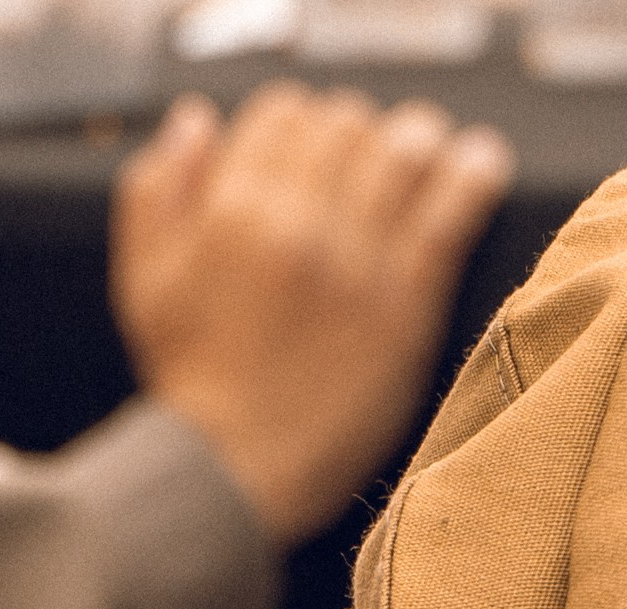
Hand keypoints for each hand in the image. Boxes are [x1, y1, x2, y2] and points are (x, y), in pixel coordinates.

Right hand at [110, 83, 511, 546]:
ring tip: (431, 149)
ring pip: (403, 152)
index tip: (316, 148)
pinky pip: (450, 213)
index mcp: (232, 208)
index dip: (303, 122)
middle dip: (360, 133)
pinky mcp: (407, 305)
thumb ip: (158, 190)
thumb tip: (197, 122)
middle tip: (374, 158)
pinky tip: (484, 164)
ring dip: (420, 140)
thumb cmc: (190, 388)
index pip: (283, 113)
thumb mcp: (142, 281)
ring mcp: (357, 262)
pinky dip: (473, 176)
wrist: (233, 478)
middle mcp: (297, 222)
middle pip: (347, 126)